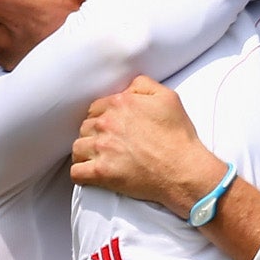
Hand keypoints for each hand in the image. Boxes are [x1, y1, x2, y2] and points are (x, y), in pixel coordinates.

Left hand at [70, 77, 227, 217]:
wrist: (183, 169)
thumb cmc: (178, 137)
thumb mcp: (167, 97)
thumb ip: (142, 85)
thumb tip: (127, 87)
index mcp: (120, 104)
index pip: (95, 109)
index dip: (102, 119)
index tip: (111, 130)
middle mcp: (107, 124)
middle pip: (85, 127)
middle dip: (93, 135)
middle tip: (107, 146)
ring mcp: (102, 148)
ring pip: (77, 148)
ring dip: (85, 153)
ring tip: (97, 159)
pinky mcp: (101, 172)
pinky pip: (76, 172)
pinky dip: (81, 174)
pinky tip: (90, 174)